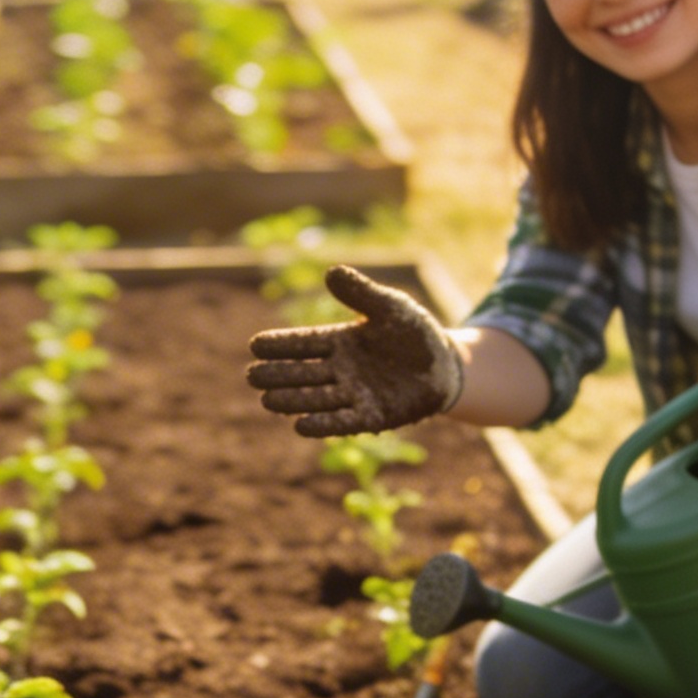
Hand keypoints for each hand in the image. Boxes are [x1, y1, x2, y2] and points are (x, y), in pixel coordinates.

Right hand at [246, 265, 463, 437]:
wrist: (446, 366)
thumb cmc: (414, 333)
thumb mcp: (390, 306)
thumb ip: (361, 293)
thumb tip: (330, 272)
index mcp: (339, 342)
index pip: (304, 343)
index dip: (281, 345)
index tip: (255, 345)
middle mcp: (340, 370)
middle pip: (303, 373)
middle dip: (278, 375)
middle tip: (252, 375)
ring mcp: (354, 394)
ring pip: (316, 398)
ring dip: (292, 400)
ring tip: (267, 400)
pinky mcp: (373, 416)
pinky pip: (343, 421)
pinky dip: (323, 424)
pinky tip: (300, 426)